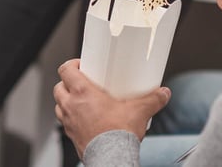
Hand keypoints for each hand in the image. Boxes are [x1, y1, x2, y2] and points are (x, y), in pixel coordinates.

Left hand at [53, 59, 170, 157]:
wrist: (111, 157)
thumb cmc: (117, 134)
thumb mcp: (139, 111)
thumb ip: (152, 100)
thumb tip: (163, 94)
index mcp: (82, 93)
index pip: (66, 70)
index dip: (71, 65)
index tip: (81, 65)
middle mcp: (71, 106)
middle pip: (58, 87)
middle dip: (67, 83)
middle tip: (82, 82)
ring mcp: (68, 122)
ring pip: (59, 105)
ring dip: (66, 101)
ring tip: (81, 101)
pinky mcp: (71, 136)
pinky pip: (65, 122)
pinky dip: (71, 118)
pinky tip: (85, 120)